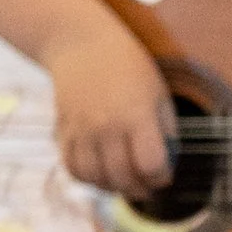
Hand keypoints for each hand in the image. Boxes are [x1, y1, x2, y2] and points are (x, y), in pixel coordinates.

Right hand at [45, 5, 174, 193]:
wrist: (81, 43)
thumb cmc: (129, 68)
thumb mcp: (159, 94)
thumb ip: (166, 130)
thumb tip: (168, 165)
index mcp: (136, 116)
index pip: (152, 165)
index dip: (162, 178)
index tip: (165, 175)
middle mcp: (107, 125)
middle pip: (124, 178)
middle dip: (141, 189)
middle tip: (147, 186)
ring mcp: (82, 129)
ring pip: (96, 178)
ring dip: (114, 188)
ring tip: (125, 181)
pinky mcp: (63, 130)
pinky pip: (72, 168)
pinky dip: (88, 178)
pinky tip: (101, 172)